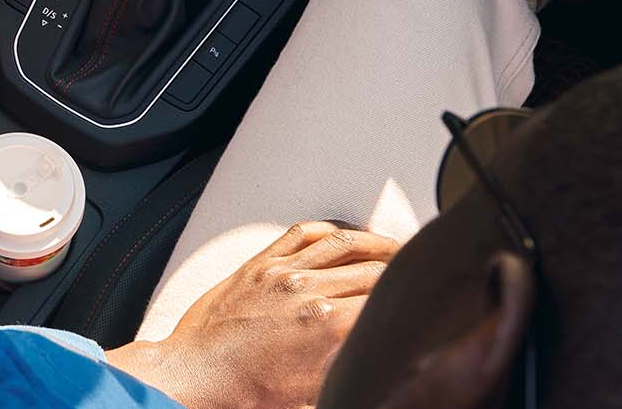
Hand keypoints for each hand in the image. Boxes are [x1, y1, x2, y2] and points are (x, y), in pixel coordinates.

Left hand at [107, 221, 401, 408]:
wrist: (195, 378)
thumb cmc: (248, 394)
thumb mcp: (316, 392)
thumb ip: (351, 365)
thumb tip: (376, 356)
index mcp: (328, 326)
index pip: (387, 297)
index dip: (412, 295)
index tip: (425, 295)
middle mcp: (308, 291)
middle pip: (373, 268)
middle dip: (401, 269)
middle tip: (418, 272)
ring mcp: (281, 272)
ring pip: (343, 242)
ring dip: (376, 242)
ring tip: (395, 248)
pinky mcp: (259, 264)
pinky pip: (302, 233)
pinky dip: (330, 229)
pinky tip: (345, 234)